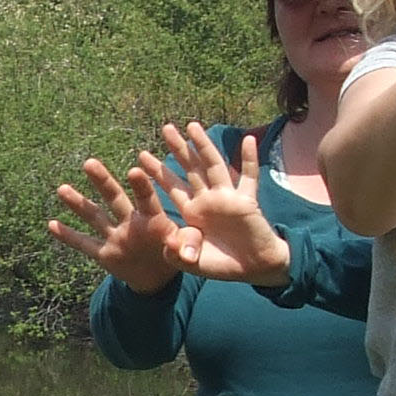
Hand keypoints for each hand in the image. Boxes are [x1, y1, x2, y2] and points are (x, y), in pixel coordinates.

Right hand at [49, 155, 189, 291]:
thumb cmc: (179, 254)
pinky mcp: (105, 254)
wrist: (162, 276)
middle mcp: (131, 223)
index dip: (141, 186)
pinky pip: (84, 244)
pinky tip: (51, 224)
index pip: (146, 200)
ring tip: (62, 188)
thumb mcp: (190, 249)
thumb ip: (187, 245)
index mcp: (154, 219)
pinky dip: (68, 236)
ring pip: (95, 217)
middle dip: (102, 182)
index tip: (135, 171)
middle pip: (114, 199)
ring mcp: (116, 237)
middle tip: (90, 163)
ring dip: (78, 203)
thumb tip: (182, 249)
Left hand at [139, 122, 289, 285]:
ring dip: (204, 146)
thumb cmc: (222, 264)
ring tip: (192, 126)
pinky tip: (248, 140)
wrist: (253, 269)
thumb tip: (168, 243)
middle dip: (178, 150)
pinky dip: (250, 160)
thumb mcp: (194, 261)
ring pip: (214, 166)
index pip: (172, 187)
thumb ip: (179, 253)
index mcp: (193, 212)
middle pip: (191, 169)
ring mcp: (228, 198)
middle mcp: (208, 200)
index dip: (158, 172)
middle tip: (165, 129)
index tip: (142, 156)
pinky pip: (249, 178)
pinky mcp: (247, 201)